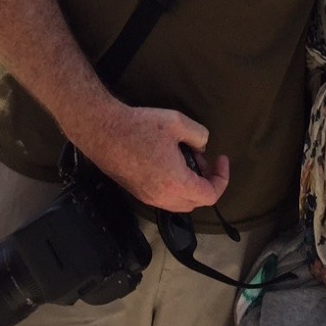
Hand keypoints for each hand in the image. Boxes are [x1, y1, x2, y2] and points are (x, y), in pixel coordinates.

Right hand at [69, 103, 229, 212]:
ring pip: (180, 203)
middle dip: (206, 182)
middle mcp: (163, 197)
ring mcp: (148, 198)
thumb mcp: (177, 122)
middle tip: (201, 157)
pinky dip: (175, 187)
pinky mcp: (138, 193)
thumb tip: (202, 146)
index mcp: (176, 182)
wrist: (103, 131)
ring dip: (190, 186)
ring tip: (185, 159)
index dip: (221, 178)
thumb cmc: (140, 126)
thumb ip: (199, 135)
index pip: (210, 195)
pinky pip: (165, 199)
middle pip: (196, 202)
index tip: (221, 159)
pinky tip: (168, 163)